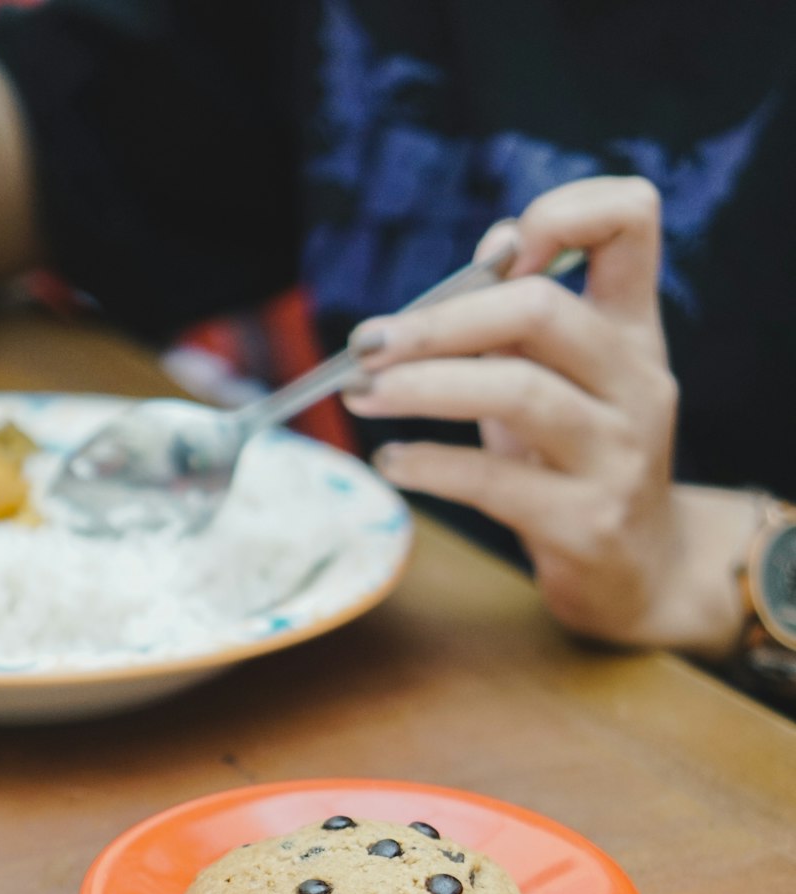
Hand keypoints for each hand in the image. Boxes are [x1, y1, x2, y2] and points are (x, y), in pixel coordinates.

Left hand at [345, 177, 747, 655]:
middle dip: (441, 320)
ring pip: (518, 392)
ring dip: (424, 387)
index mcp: (635, 331)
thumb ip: (530, 322)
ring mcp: (618, 455)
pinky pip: (494, 482)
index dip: (565, 211)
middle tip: (366, 341)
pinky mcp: (587, 523)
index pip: (632, 220)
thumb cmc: (582, 463)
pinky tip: (393, 462)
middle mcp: (638, 383)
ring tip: (362, 394)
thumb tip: (489, 247)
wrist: (641, 572)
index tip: (496, 250)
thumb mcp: (569, 382)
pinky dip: (430, 467)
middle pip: (542, 311)